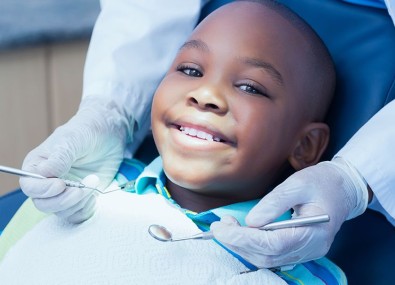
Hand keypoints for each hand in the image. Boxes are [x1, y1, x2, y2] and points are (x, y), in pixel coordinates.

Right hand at [20, 97, 128, 222]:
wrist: (109, 134)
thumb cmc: (86, 132)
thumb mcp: (73, 139)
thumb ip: (60, 157)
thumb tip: (46, 173)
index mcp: (37, 166)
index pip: (30, 186)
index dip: (43, 190)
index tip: (60, 184)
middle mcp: (47, 183)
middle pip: (44, 204)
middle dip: (63, 200)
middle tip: (82, 188)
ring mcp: (64, 192)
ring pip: (62, 212)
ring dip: (79, 202)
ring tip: (93, 181)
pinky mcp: (80, 199)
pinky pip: (77, 215)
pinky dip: (86, 209)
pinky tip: (94, 195)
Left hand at [210, 158, 368, 267]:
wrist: (342, 188)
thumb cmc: (321, 183)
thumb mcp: (298, 184)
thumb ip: (274, 203)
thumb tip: (251, 221)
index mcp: (314, 233)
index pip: (272, 245)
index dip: (244, 238)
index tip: (222, 227)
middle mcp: (310, 249)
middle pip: (267, 256)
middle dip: (238, 243)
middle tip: (219, 226)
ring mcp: (305, 252)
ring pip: (267, 260)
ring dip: (242, 246)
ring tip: (226, 228)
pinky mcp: (299, 250)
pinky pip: (271, 256)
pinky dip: (251, 247)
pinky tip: (240, 234)